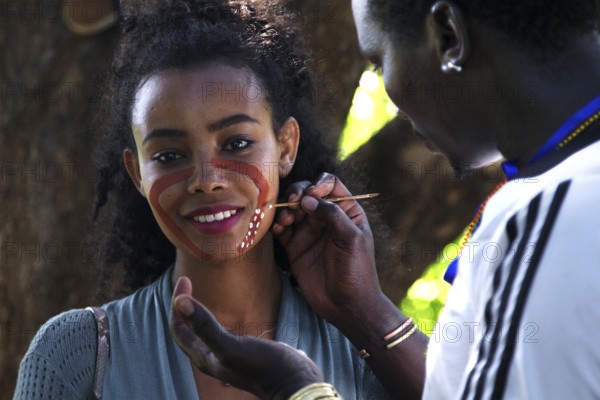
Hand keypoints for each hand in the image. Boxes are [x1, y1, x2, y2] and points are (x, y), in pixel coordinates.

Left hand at [169, 277, 323, 399]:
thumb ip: (205, 326)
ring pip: (202, 331)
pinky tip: (223, 312)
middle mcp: (212, 357)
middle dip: (183, 305)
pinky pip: (220, 332)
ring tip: (196, 292)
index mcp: (204, 357)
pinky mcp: (243, 350)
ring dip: (196, 312)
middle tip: (187, 280)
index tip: (186, 279)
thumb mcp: (231, 346)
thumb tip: (180, 302)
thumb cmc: (264, 367)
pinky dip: (214, 319)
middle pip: (187, 330)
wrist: (294, 383)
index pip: (179, 328)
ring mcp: (227, 354)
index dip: (177, 304)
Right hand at [274, 173, 383, 328]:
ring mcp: (310, 232)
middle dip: (297, 194)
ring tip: (286, 220)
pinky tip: (279, 229)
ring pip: (292, 209)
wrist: (347, 304)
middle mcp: (326, 218)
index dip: (318, 185)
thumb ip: (331, 214)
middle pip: (307, 193)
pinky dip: (277, 225)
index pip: (330, 185)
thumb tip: (307, 199)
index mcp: (346, 211)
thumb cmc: (356, 270)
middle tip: (293, 204)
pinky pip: (282, 229)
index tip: (312, 196)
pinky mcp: (296, 247)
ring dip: (285, 209)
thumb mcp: (351, 238)